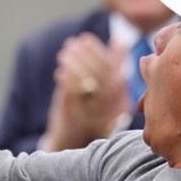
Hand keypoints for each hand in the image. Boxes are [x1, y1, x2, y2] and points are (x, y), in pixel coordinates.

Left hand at [42, 33, 129, 150]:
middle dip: (83, 55)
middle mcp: (114, 106)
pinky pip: (74, 97)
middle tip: (70, 44)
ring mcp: (98, 114)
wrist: (76, 142)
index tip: (85, 38)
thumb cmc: (92, 110)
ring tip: (63, 55)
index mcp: (122, 96)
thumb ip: (115, 64)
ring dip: (74, 65)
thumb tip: (120, 40)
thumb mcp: (106, 87)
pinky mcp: (79, 121)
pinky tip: (59, 73)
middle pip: (99, 73)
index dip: (97, 50)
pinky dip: (67, 82)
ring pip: (87, 83)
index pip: (111, 68)